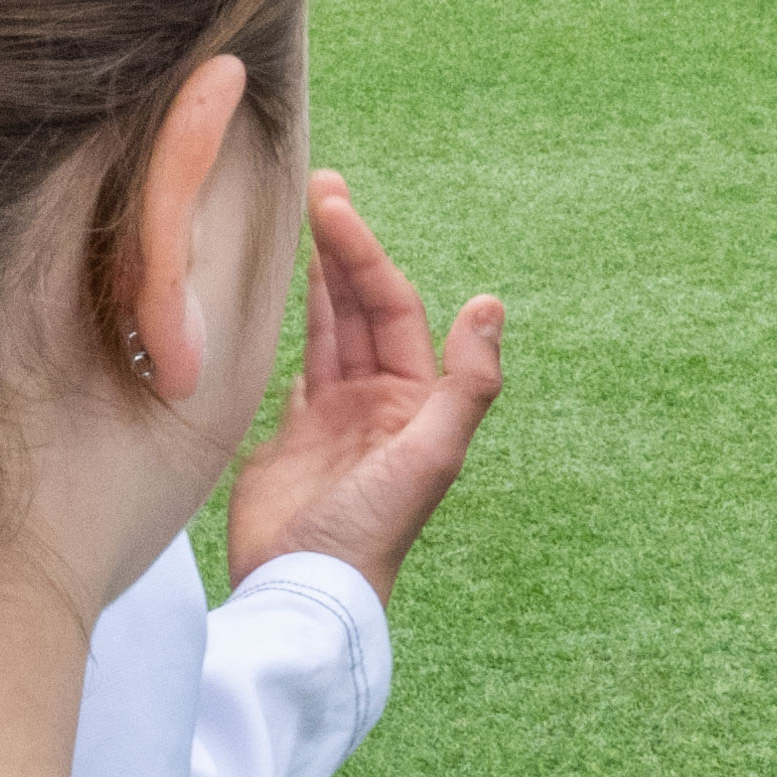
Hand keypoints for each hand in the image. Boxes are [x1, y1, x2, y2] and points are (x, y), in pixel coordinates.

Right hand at [222, 170, 506, 603]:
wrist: (306, 589)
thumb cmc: (371, 529)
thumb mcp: (431, 454)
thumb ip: (466, 382)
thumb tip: (490, 303)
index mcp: (417, 400)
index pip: (394, 308)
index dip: (366, 255)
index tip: (334, 207)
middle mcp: (380, 401)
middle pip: (363, 308)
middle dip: (343, 248)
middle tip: (319, 187)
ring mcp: (335, 415)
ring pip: (331, 327)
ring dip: (320, 275)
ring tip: (302, 215)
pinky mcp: (292, 434)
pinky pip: (297, 362)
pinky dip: (294, 322)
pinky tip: (286, 288)